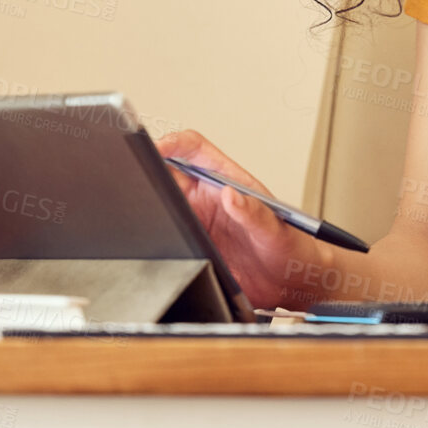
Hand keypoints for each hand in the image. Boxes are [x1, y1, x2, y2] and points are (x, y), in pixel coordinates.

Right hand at [154, 129, 318, 308]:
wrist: (289, 284)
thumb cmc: (290, 246)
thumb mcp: (276, 229)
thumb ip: (253, 212)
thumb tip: (230, 194)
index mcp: (228, 180)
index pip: (194, 149)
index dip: (173, 143)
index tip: (157, 147)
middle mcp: (207, 198)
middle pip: (167, 174)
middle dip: (149, 173)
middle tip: (138, 182)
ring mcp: (196, 222)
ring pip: (161, 205)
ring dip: (150, 206)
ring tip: (143, 214)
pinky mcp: (191, 247)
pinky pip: (163, 236)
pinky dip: (152, 236)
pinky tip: (151, 243)